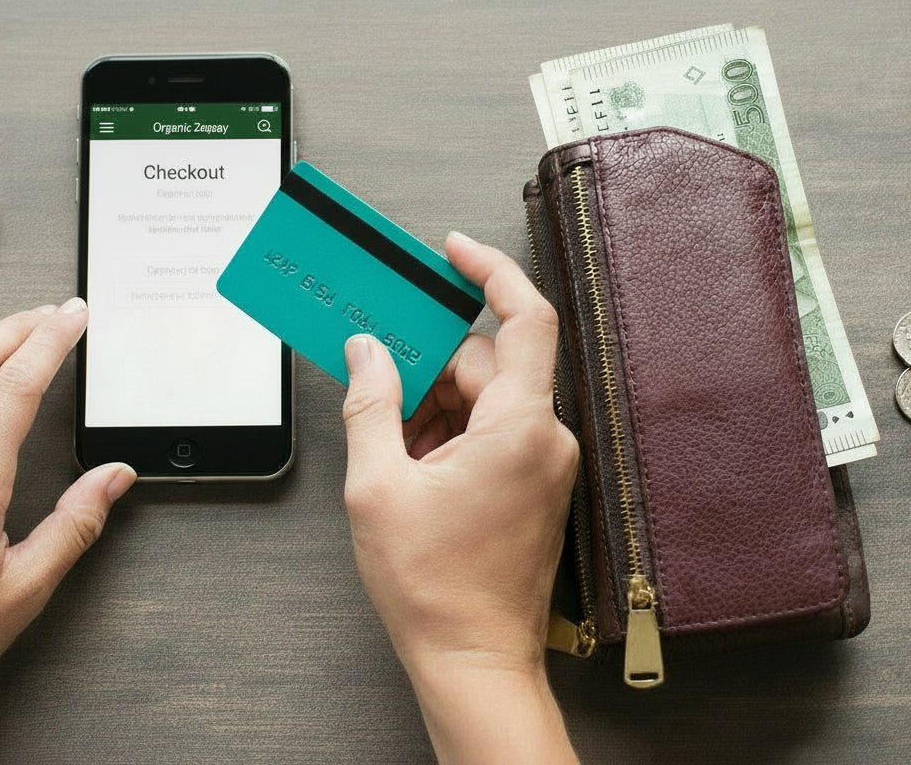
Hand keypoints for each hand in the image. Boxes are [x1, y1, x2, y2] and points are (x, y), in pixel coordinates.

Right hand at [341, 233, 578, 763]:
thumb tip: (367, 352)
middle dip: (427, 369)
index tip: (453, 252)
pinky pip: (492, 434)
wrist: (472, 658)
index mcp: (519, 429)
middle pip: (486, 365)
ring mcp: (542, 465)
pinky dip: (449, 435)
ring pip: (484, 402)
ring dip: (433, 409)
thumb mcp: (379, 486)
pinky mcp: (533, 486)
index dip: (490, 273)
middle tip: (376, 375)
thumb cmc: (435, 587)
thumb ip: (371, 404)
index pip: (525, 319)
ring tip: (390, 450)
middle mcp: (544, 440)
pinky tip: (411, 465)